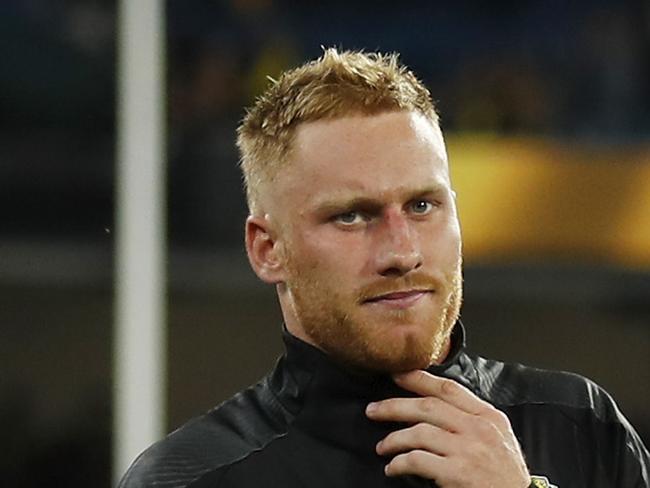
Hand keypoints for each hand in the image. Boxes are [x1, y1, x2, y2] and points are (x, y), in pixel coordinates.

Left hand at [365, 370, 529, 487]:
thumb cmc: (505, 475)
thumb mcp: (498, 437)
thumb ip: (472, 419)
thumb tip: (435, 405)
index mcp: (488, 416)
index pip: (448, 388)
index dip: (419, 379)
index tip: (397, 374)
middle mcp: (478, 429)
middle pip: (427, 407)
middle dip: (394, 406)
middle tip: (373, 410)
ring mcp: (468, 450)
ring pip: (418, 433)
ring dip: (393, 439)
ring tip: (383, 446)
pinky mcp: (458, 473)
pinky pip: (417, 460)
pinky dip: (400, 463)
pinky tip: (393, 467)